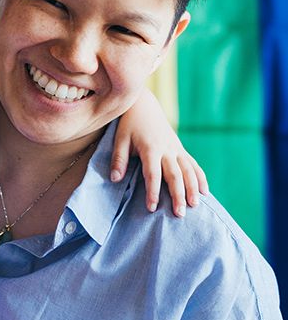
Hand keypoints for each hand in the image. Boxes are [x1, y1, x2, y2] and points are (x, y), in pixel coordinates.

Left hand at [111, 90, 207, 216]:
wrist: (144, 105)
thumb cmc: (129, 124)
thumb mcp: (120, 139)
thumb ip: (119, 159)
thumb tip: (115, 179)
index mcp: (150, 148)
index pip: (153, 174)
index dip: (153, 191)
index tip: (151, 208)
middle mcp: (167, 149)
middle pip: (175, 175)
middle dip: (178, 195)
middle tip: (179, 214)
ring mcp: (176, 149)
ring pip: (189, 171)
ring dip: (193, 189)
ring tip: (194, 206)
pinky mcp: (181, 149)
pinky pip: (193, 164)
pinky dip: (200, 178)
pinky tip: (205, 192)